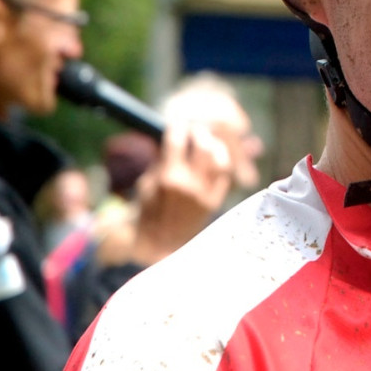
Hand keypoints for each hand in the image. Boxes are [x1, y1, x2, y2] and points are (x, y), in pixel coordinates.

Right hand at [127, 120, 232, 266]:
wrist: (157, 244)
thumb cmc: (147, 211)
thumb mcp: (146, 183)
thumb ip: (162, 161)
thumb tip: (177, 140)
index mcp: (168, 177)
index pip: (178, 140)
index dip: (178, 128)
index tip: (178, 125)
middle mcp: (189, 184)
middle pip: (204, 145)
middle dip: (199, 133)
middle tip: (195, 131)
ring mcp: (204, 194)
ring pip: (220, 160)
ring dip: (215, 146)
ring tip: (208, 143)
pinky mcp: (213, 204)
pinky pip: (224, 177)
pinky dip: (221, 165)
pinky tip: (214, 162)